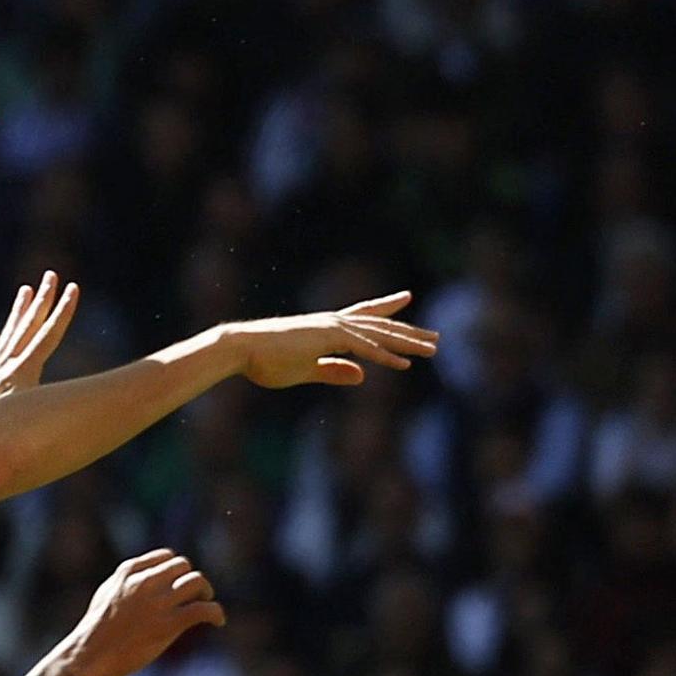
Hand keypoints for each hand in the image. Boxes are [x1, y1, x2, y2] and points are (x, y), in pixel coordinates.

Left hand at [0, 271, 79, 414]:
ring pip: (9, 335)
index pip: (47, 335)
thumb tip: (44, 390)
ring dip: (19, 313)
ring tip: (25, 290)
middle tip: (51, 275)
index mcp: (21, 373)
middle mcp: (6, 366)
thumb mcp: (19, 420)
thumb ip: (36, 408)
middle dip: (42, 301)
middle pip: (28, 326)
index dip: (62, 312)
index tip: (72, 288)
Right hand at [68, 549, 225, 675]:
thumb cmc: (96, 629)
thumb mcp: (106, 594)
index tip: (178, 584)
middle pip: (183, 566)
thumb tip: (145, 578)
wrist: (90, 655)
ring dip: (206, 592)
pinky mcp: (169, 624)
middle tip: (195, 596)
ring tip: (206, 605)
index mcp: (128, 572)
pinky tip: (218, 622)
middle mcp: (145, 582)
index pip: (166, 557)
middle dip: (191, 579)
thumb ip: (126, 582)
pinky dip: (217, 613)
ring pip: (197, 581)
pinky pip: (204, 609)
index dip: (176, 570)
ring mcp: (158, 602)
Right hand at [225, 291, 439, 388]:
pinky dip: (385, 356)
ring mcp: (330, 328)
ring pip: (378, 335)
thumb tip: (362, 377)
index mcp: (325, 328)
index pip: (362, 316)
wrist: (240, 349)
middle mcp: (332, 323)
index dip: (386, 309)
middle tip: (435, 337)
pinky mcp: (327, 339)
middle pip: (379, 325)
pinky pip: (363, 348)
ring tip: (432, 349)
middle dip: (408, 332)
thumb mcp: (305, 370)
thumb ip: (333, 371)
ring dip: (407, 343)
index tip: (406, 298)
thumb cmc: (264, 360)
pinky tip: (405, 365)